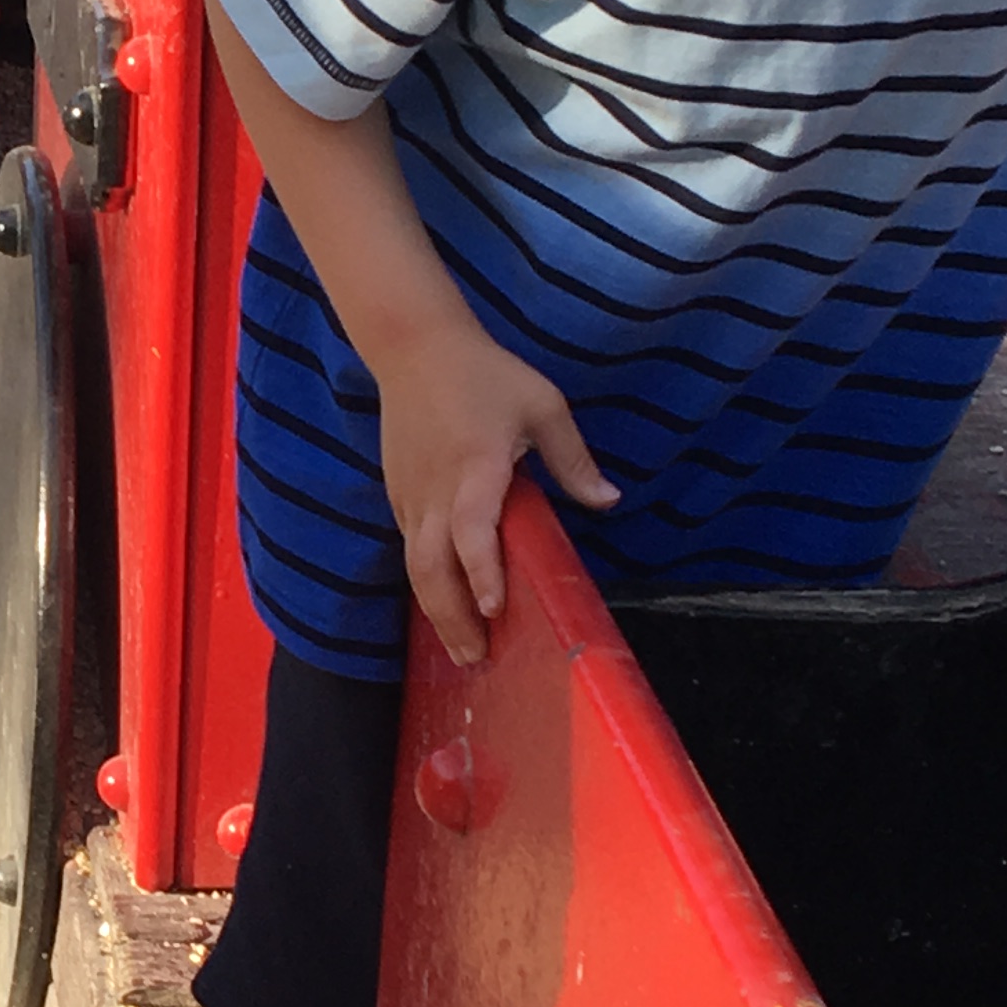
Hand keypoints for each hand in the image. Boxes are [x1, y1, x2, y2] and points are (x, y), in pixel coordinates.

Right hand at [373, 314, 616, 665]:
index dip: (481, 572)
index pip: (472, 530)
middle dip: (453, 616)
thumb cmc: (486, 375)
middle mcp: (437, 490)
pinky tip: (446, 607)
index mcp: (476, 466)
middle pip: (432, 566)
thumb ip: (574, 461)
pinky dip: (426, 584)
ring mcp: (411, 496)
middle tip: (477, 658)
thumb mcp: (544, 406)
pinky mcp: (398, 496)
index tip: (495, 609)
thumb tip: (608, 503)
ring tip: (462, 648)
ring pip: (415, 565)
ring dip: (436, 611)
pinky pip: (410, 549)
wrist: (414, 348)